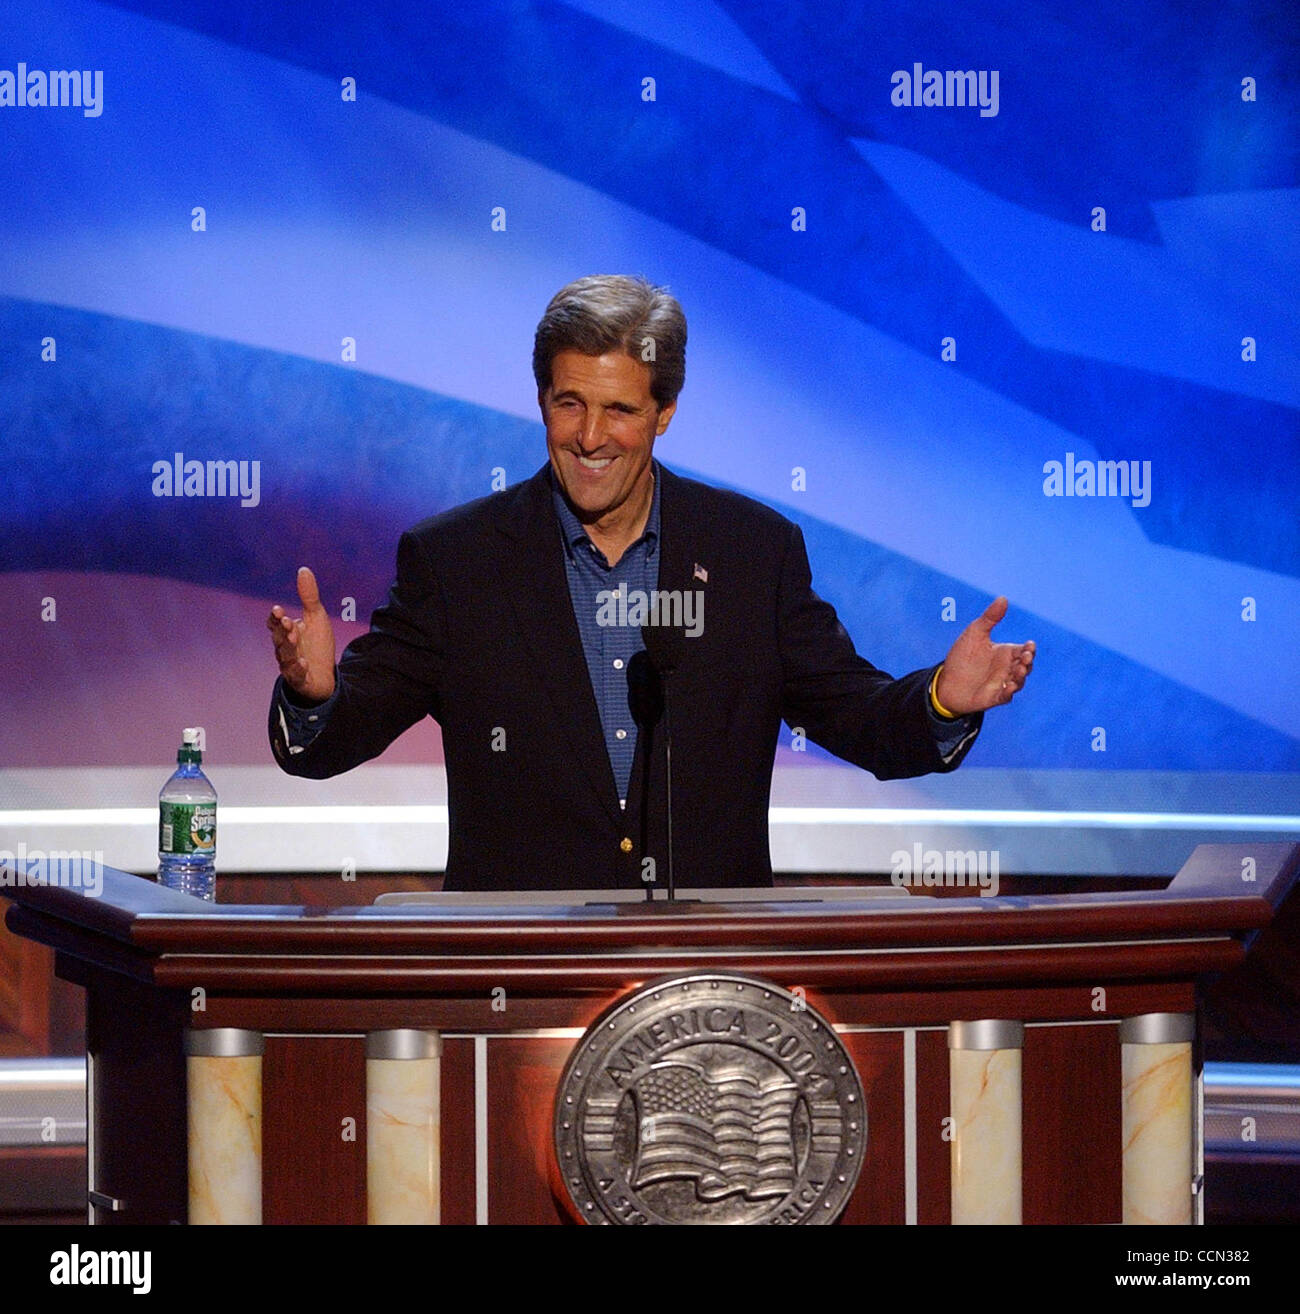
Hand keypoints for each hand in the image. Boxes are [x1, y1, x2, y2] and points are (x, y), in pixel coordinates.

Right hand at [266, 567, 336, 701]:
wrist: (325, 675)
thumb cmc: (316, 645)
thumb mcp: (316, 618)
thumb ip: (309, 597)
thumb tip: (303, 569)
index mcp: (287, 633)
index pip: (275, 623)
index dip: (275, 618)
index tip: (278, 609)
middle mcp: (284, 649)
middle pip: (278, 638)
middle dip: (282, 630)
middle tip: (289, 623)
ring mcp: (290, 665)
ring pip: (285, 656)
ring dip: (288, 647)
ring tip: (294, 637)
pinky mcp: (300, 679)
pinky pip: (296, 675)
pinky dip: (297, 669)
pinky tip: (303, 663)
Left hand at [934, 597, 1033, 714]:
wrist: (945, 681)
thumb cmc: (962, 656)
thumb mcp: (975, 633)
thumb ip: (990, 618)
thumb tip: (1003, 598)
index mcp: (1006, 653)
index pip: (1024, 650)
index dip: (1029, 649)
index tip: (1029, 645)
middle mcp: (1007, 669)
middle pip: (1026, 665)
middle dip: (1028, 661)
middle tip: (1024, 657)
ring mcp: (1002, 684)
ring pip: (1019, 681)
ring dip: (1021, 676)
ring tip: (1019, 670)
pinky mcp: (993, 697)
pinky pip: (1006, 696)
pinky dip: (1009, 692)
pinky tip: (1008, 687)